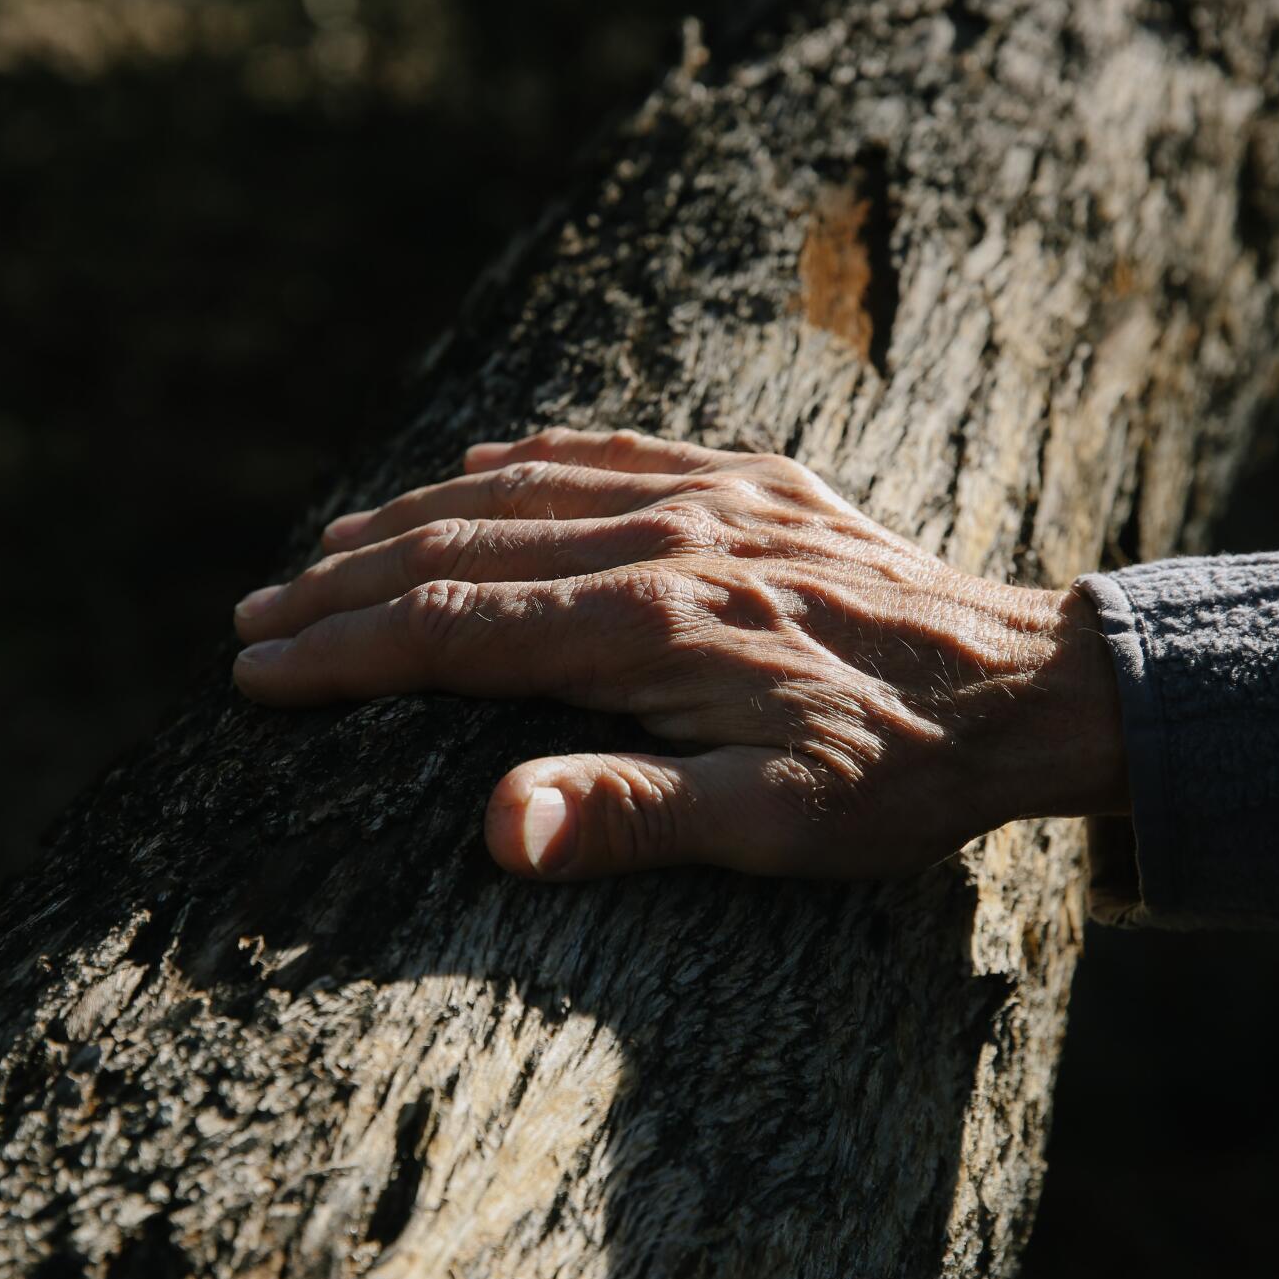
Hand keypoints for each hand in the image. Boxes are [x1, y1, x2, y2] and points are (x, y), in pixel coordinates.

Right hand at [233, 429, 1126, 880]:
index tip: (252, 674)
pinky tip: (470, 466)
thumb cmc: (900, 775)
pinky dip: (518, 460)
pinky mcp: (747, 478)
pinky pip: (604, 449)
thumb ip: (630, 818)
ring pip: (515, 489)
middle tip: (249, 615)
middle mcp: (664, 540)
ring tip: (322, 548)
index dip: (342, 655)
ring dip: (406, 520)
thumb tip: (492, 830)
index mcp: (652, 628)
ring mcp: (706, 494)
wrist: (1029, 684)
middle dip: (341, 586)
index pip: (452, 634)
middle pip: (459, 549)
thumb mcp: (776, 825)